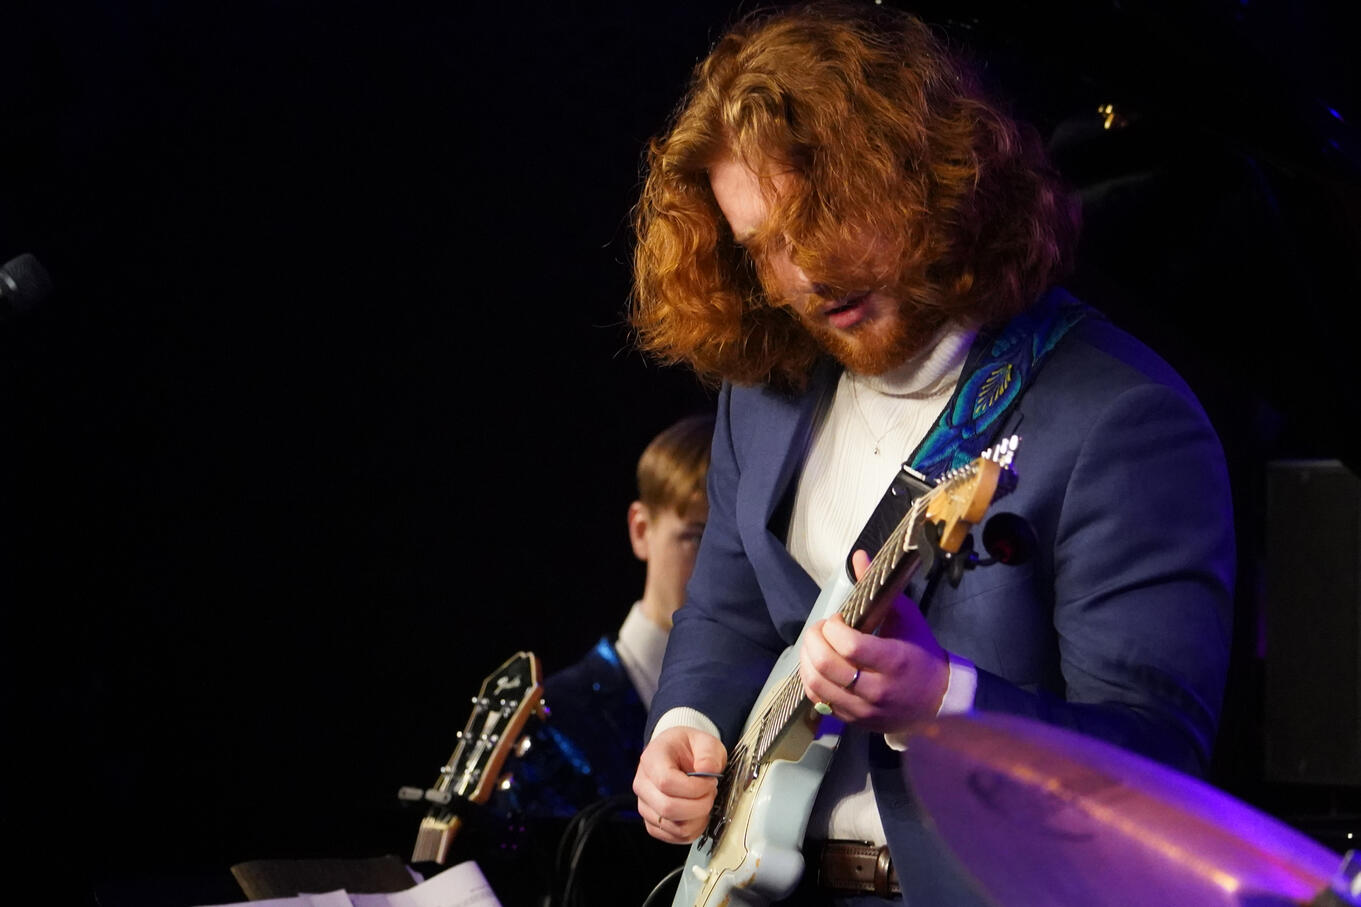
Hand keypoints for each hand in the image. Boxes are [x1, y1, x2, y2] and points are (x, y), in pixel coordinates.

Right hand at [633, 726, 726, 843]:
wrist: (679, 756)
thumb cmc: (689, 748)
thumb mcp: (704, 742)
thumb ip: (709, 753)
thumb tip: (708, 771)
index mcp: (651, 759)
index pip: (666, 782)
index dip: (694, 788)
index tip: (710, 782)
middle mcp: (642, 784)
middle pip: (668, 808)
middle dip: (699, 805)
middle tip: (711, 793)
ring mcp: (645, 806)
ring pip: (673, 826)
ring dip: (698, 818)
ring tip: (704, 800)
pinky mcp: (653, 823)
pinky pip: (674, 837)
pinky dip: (693, 830)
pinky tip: (698, 814)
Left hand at [798, 549, 949, 734]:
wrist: (936, 700)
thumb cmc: (920, 652)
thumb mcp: (906, 617)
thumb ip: (879, 588)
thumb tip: (857, 556)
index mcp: (893, 660)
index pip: (849, 645)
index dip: (833, 627)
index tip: (838, 618)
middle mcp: (876, 689)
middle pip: (826, 665)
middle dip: (814, 640)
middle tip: (821, 629)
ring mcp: (863, 709)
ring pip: (817, 685)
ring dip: (806, 659)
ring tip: (815, 644)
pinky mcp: (853, 721)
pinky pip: (818, 702)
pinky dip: (811, 680)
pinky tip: (816, 665)